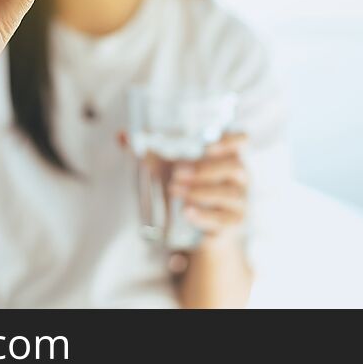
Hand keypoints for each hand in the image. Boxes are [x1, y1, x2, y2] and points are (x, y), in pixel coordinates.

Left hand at [117, 130, 249, 253]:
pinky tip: (186, 212)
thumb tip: (121, 136)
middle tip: (176, 172)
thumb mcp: (168, 167)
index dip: (231, 140)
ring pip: (228, 193)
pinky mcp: (232, 223)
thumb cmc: (188, 186)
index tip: (209, 144)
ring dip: (200, 191)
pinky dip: (204, 216)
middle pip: (234, 166)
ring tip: (173, 190)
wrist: (200, 228)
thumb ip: (148, 151)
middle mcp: (239, 176)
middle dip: (204, 169)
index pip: (241, 141)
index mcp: (227, 155)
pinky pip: (223, 219)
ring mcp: (239, 200)